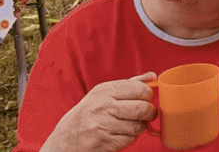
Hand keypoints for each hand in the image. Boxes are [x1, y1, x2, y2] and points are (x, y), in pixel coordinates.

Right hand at [40, 72, 157, 151]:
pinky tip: (120, 134)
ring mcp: (102, 125)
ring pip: (137, 126)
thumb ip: (130, 83)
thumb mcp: (104, 93)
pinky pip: (129, 139)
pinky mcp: (104, 142)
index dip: (148, 95)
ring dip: (139, 127)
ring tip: (130, 124)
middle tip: (148, 114)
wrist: (65, 139)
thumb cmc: (90, 113)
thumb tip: (153, 76)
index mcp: (105, 91)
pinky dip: (130, 138)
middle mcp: (102, 106)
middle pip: (141, 108)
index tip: (147, 98)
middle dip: (150, 112)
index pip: (138, 89)